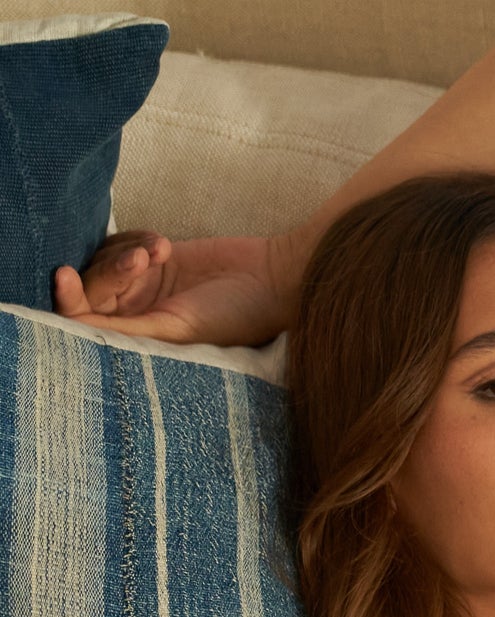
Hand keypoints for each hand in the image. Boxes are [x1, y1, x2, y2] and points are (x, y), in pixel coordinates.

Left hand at [52, 230, 296, 347]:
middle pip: (91, 286)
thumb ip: (119, 328)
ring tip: (160, 249)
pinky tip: (164, 244)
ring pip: (103, 259)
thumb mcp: (172, 329)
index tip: (64, 275)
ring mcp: (141, 285)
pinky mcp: (153, 257)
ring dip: (128, 250)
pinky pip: (121, 241)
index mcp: (135, 341)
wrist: (271, 278)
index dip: (67, 299)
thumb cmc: (232, 316)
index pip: (81, 321)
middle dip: (113, 270)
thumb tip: (68, 323)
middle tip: (144, 260)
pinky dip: (137, 238)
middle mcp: (133, 315)